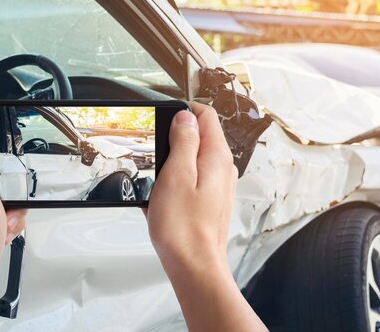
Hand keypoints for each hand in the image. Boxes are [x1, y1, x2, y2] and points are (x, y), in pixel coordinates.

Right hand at [146, 103, 266, 331]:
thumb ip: (183, 140)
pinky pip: (190, 180)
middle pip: (199, 136)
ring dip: (173, 164)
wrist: (194, 267)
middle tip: (157, 157)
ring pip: (193, 159)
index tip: (164, 121)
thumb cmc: (184, 228)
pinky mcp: (210, 200)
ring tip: (159, 183)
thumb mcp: (176, 174)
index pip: (206, 115)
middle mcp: (222, 168)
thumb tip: (186, 116)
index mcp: (216, 156)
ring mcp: (218, 185)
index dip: (183, 112)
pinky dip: (175, 183)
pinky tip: (163, 199)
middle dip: (175, 140)